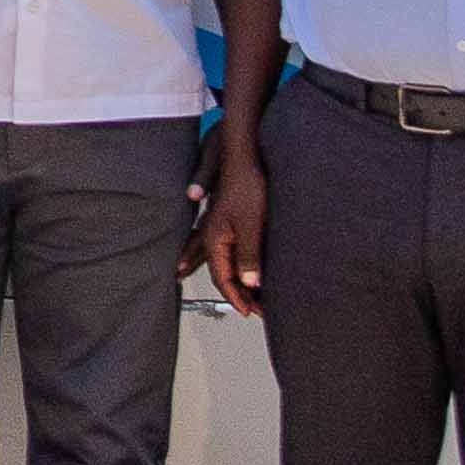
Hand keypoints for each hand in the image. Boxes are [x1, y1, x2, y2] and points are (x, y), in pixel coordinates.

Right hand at [202, 130, 268, 314]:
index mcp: (215, 239)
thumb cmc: (246, 183)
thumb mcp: (251, 224)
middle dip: (233, 291)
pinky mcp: (228, 215)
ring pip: (218, 258)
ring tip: (230, 291)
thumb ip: (249, 254)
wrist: (242, 153)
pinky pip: (225, 245)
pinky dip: (231, 259)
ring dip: (227, 277)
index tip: (249, 312)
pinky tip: (233, 258)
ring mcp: (218, 224)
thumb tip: (250, 281)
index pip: (223, 278)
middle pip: (218, 270)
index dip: (237, 297)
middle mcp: (213, 234)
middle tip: (246, 308)